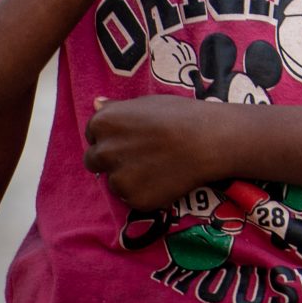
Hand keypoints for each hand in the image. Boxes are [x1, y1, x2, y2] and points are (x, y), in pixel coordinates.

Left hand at [84, 95, 227, 211]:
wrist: (208, 140)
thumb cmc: (181, 115)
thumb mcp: (147, 103)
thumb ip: (116, 108)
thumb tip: (95, 103)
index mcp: (102, 123)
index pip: (92, 135)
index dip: (112, 137)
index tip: (133, 137)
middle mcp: (103, 152)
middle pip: (94, 161)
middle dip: (112, 159)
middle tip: (142, 155)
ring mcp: (118, 179)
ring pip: (115, 182)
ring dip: (129, 178)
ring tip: (158, 166)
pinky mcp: (134, 199)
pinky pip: (133, 198)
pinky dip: (145, 192)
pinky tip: (164, 179)